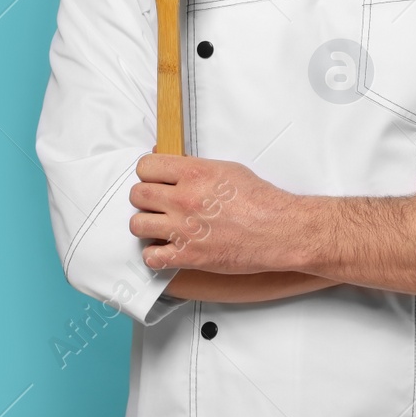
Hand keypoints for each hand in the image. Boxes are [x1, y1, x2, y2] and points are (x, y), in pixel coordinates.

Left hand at [129, 155, 296, 273]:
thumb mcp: (228, 169)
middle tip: (158, 204)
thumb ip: (193, 166)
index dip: (148, 174)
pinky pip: (150, 257)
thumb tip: (165, 159)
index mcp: (195, 174)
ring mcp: (184, 229)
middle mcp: (184, 199)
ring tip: (161, 226)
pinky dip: (156, 255)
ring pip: (137, 225)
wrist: (279, 230)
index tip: (155, 181)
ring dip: (147, 226)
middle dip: (145, 199)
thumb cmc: (259, 200)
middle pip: (137, 195)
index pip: (145, 167)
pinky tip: (168, 249)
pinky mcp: (188, 256)